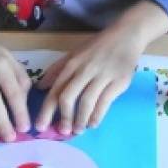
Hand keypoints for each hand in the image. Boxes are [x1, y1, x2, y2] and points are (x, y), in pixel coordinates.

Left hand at [35, 0, 167, 134]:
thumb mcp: (75, 53)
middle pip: (68, 97)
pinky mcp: (119, 81)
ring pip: (87, 102)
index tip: (41, 127)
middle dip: (63, 118)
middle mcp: (85, 70)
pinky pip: (105, 102)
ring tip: (77, 131)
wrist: (126, 35)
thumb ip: (57, 70)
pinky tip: (93, 124)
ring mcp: (102, 75)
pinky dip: (97, 116)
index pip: (55, 90)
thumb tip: (40, 87)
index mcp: (72, 64)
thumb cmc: (98, 46)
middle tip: (62, 132)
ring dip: (80, 120)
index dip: (46, 111)